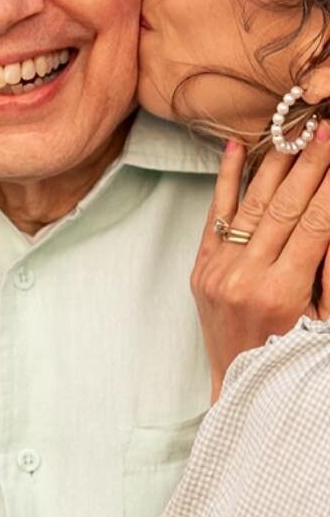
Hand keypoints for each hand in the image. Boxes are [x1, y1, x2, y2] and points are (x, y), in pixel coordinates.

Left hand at [193, 129, 329, 398]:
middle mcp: (244, 278)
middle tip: (327, 126)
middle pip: (286, 206)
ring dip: (276, 162)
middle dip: (311, 162)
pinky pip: (215, 216)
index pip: (316, 225)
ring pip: (252, 205)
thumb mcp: (324, 320)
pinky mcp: (200, 269)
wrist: (242, 390)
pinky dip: (227, 180)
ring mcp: (217, 271)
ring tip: (295, 128)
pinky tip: (238, 147)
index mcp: (281, 293)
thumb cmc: (292, 357)